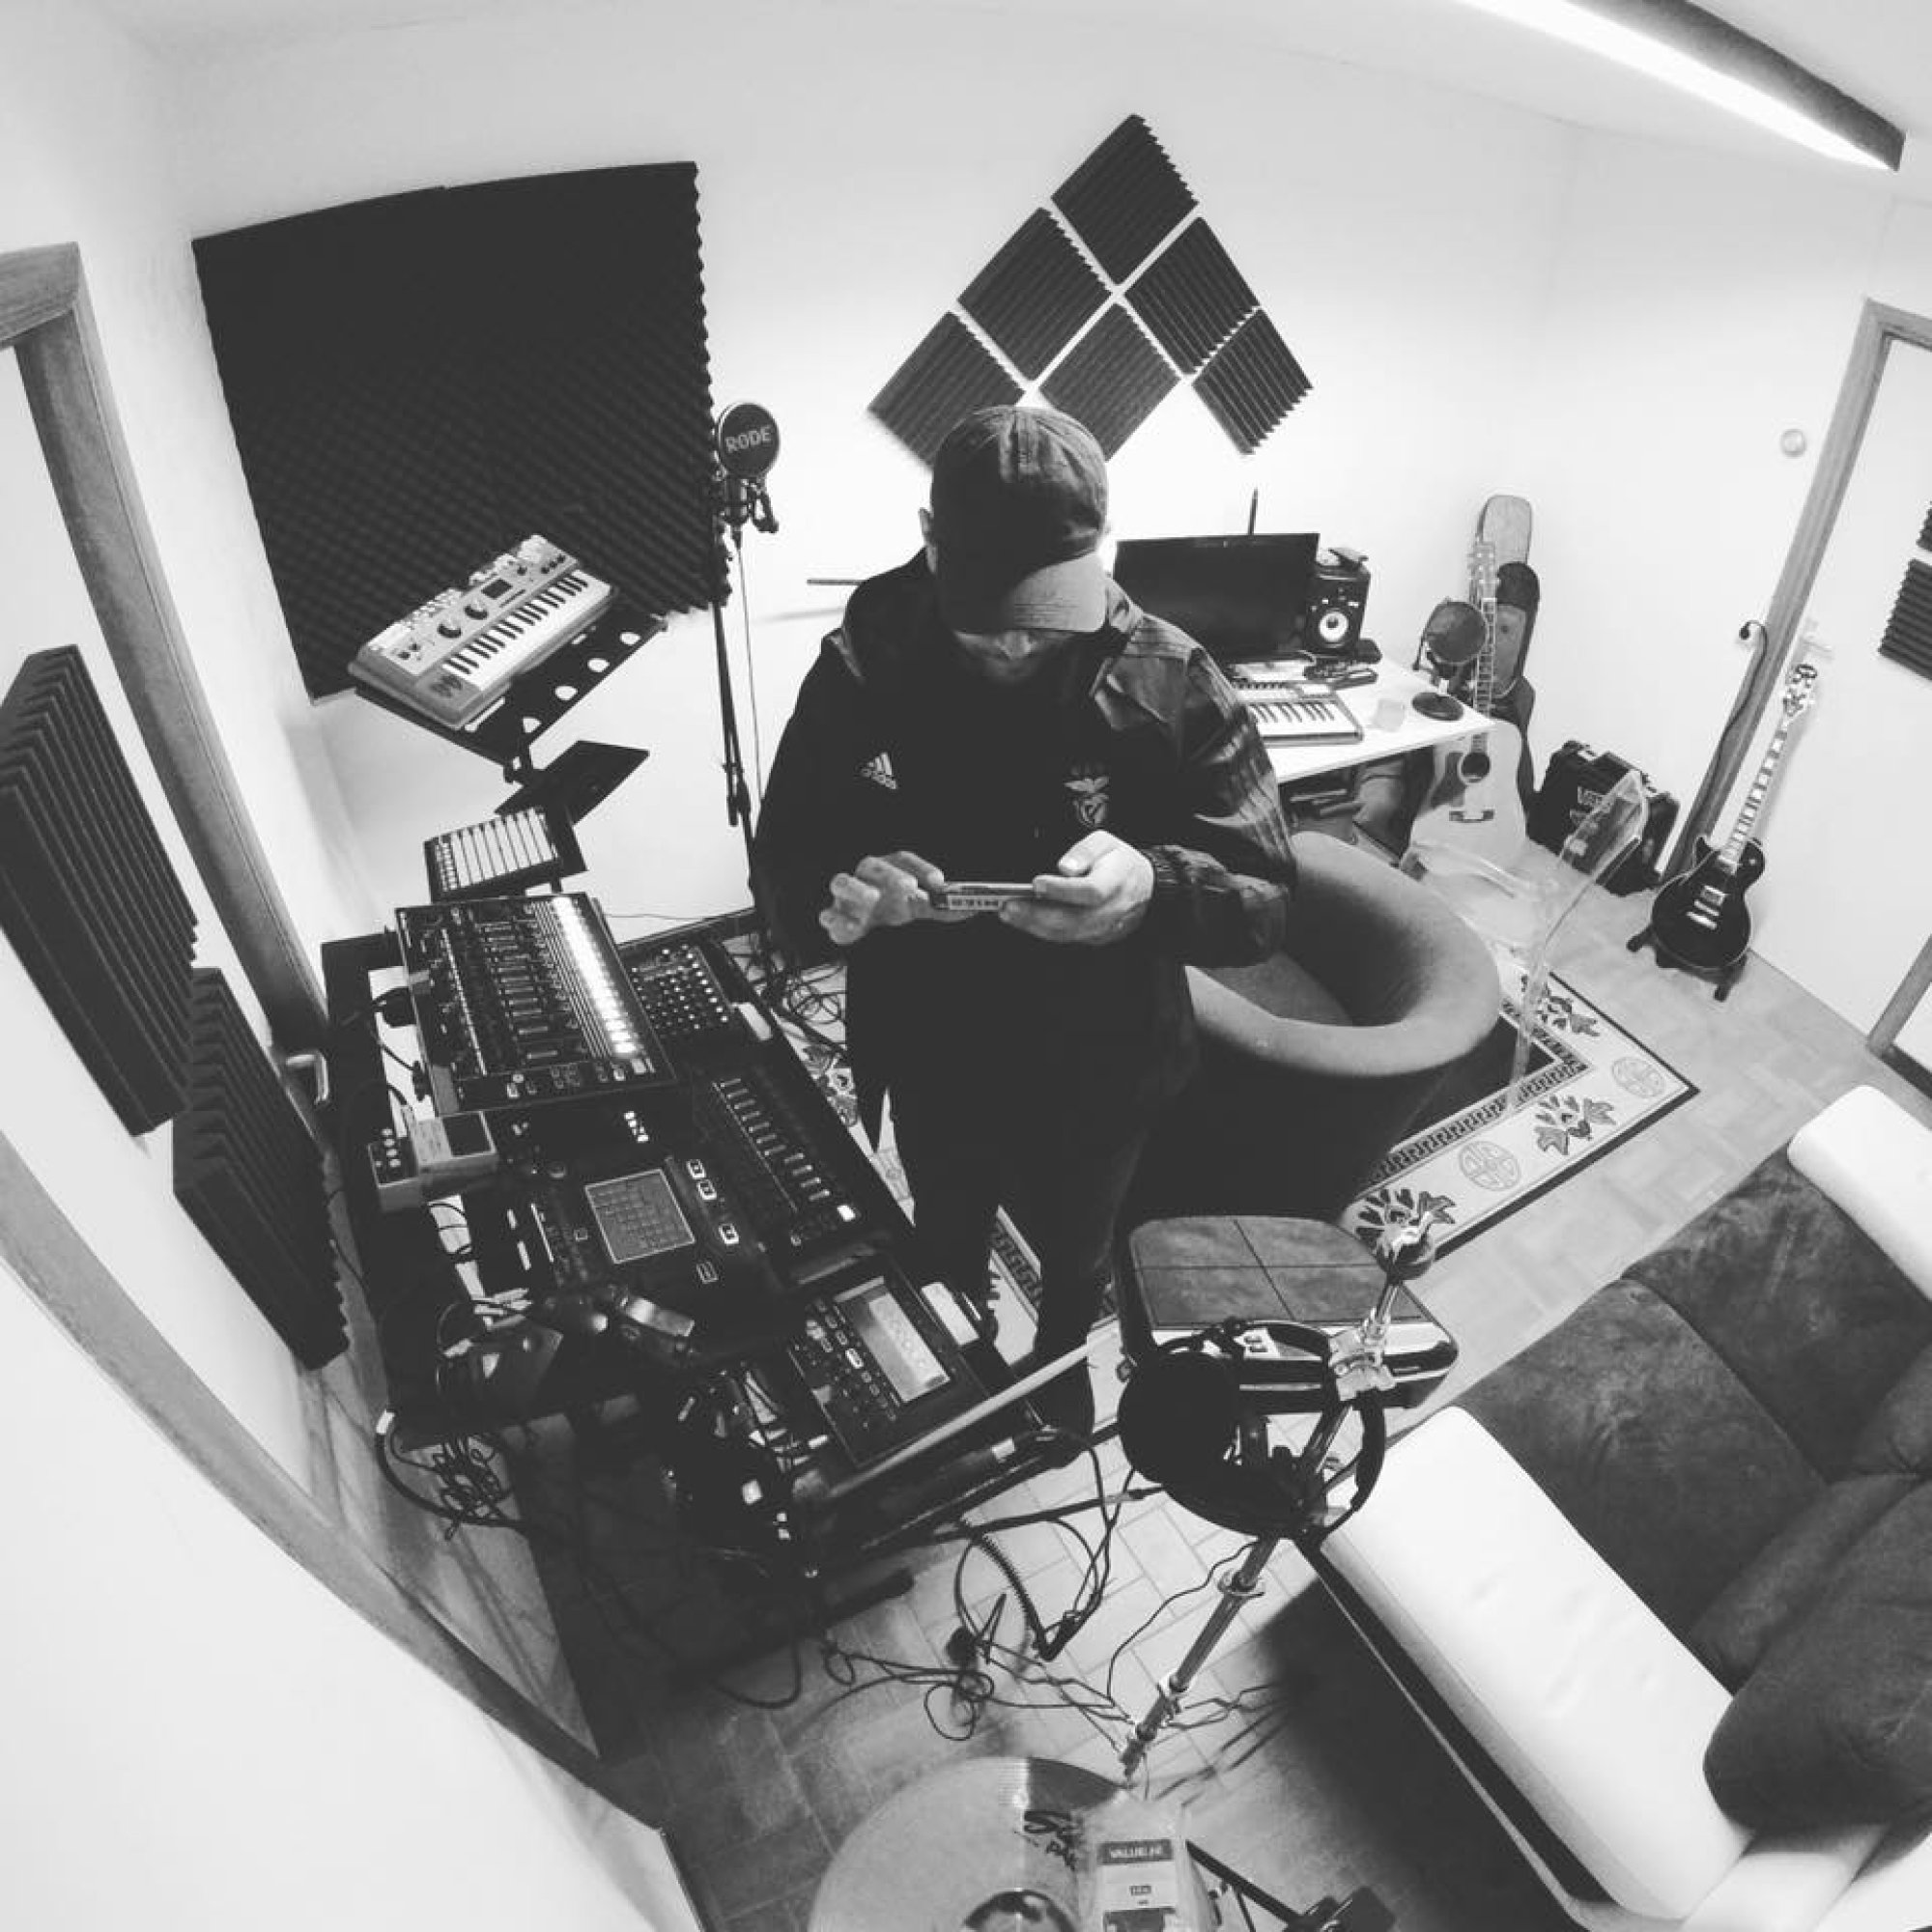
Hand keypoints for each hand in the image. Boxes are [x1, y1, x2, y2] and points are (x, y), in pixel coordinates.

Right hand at [819, 850, 973, 946]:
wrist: (862, 923)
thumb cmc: (890, 906)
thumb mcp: (918, 906)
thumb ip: (941, 907)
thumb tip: (973, 908)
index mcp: (889, 868)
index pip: (904, 859)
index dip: (921, 868)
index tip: (939, 881)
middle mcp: (865, 877)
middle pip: (873, 866)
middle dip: (890, 874)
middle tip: (908, 886)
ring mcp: (847, 896)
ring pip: (843, 882)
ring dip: (857, 888)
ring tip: (872, 898)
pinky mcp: (833, 916)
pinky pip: (829, 915)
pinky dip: (838, 920)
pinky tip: (854, 927)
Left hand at [1002, 830, 1152, 945]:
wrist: (1146, 889)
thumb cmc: (1120, 863)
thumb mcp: (1106, 842)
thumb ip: (1085, 851)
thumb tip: (1064, 867)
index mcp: (1117, 881)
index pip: (1090, 891)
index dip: (1062, 890)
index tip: (1037, 883)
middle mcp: (1112, 910)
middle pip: (1073, 919)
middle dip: (1036, 914)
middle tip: (1008, 905)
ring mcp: (1104, 928)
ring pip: (1067, 933)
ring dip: (1034, 925)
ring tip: (1008, 913)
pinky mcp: (1095, 938)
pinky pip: (1067, 938)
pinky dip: (1042, 930)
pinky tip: (1024, 920)